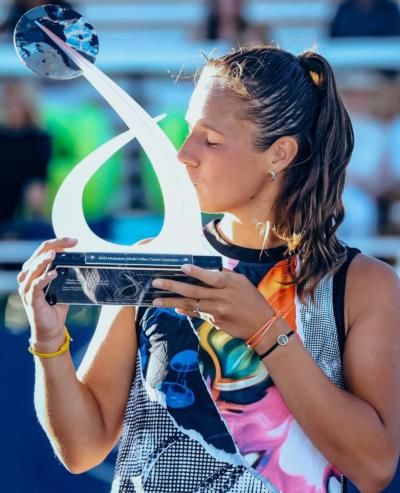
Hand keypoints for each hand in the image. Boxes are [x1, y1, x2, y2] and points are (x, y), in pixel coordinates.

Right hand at [17, 237, 76, 347]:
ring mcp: (27, 288)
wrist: (51, 329)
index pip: (44, 251)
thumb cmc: (56, 307)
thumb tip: (82, 262)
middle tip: (70, 242)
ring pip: (33, 269)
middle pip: (37, 255)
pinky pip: (35, 286)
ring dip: (44, 260)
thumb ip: (67, 274)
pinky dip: (44, 278)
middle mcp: (28, 277)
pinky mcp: (30, 299)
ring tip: (55, 254)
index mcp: (35, 271)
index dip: (58, 243)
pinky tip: (53, 273)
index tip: (74, 241)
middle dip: (54, 246)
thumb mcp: (63, 286)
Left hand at [152, 264, 273, 339]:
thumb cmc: (252, 299)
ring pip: (190, 304)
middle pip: (193, 291)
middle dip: (173, 286)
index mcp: (229, 284)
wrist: (262, 325)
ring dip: (171, 302)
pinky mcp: (214, 321)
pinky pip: (196, 314)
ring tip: (156, 300)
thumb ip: (223, 276)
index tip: (182, 267)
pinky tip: (174, 308)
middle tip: (156, 282)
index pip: (210, 277)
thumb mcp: (241, 282)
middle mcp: (221, 298)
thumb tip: (204, 272)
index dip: (196, 273)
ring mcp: (216, 311)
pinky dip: (185, 311)